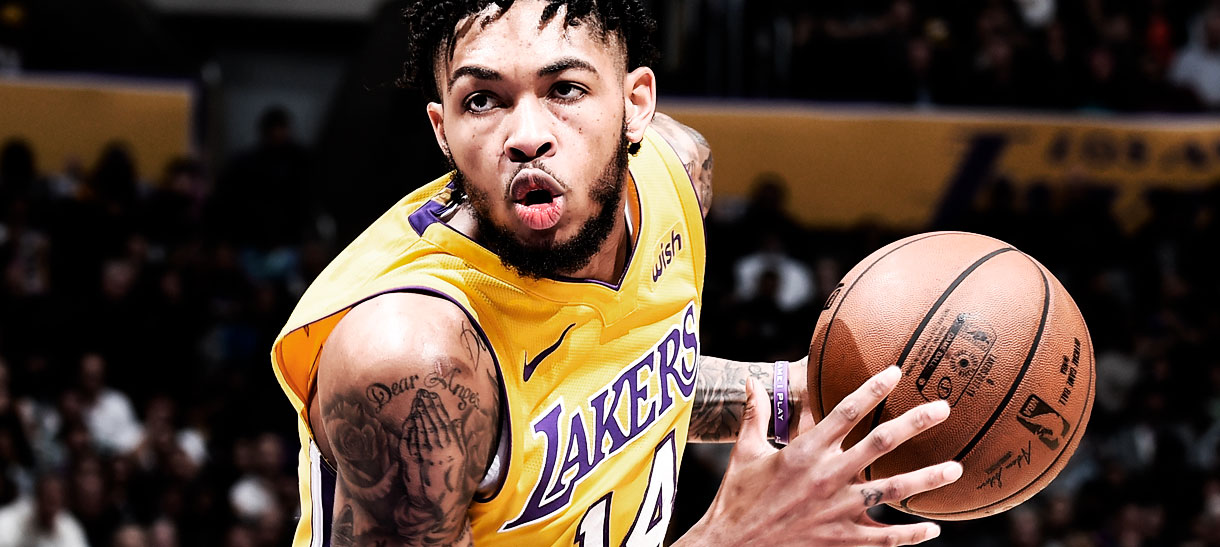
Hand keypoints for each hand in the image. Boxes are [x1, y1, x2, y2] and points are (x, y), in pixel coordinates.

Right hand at [680, 366, 961, 545]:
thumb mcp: (743, 452)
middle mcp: (825, 476)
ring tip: (956, 468)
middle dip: (914, 424)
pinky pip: (882, 538)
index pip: (845, 412)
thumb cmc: (736, 497)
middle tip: (943, 409)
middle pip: (880, 444)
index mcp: (803, 451)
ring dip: (927, 479)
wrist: (730, 545)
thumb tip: (751, 381)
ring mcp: (835, 509)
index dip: (872, 389)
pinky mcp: (839, 538)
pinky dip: (909, 535)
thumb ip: (755, 415)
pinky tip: (932, 529)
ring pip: (892, 491)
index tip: (896, 372)